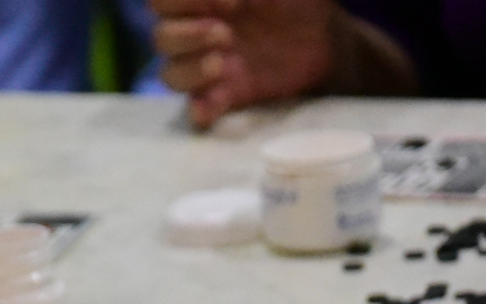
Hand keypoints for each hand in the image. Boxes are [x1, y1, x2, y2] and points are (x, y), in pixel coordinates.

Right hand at [152, 0, 336, 127]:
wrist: (324, 39)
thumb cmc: (295, 1)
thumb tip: (228, 2)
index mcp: (202, 2)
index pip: (162, 1)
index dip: (186, 0)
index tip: (232, 3)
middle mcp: (196, 35)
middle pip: (161, 38)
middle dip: (187, 35)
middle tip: (226, 35)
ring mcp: (208, 68)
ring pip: (170, 74)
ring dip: (190, 70)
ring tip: (222, 64)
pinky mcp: (225, 97)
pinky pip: (196, 109)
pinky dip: (199, 110)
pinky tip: (209, 108)